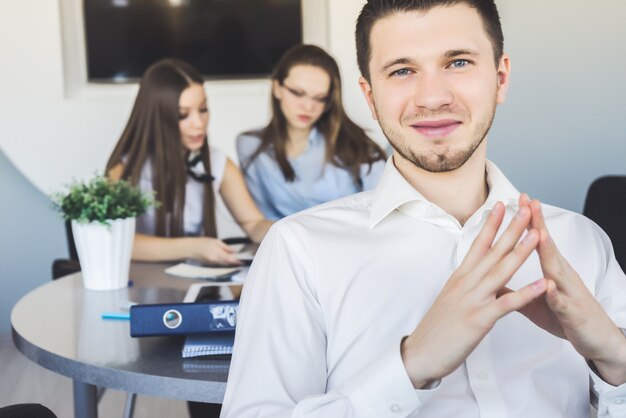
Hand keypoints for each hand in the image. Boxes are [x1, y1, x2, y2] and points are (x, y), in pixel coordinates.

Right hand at [190, 237, 242, 265]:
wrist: (190, 248)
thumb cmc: (201, 243)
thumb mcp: (215, 241)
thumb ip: (225, 247)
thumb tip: (233, 251)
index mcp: (216, 253)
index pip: (229, 259)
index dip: (236, 261)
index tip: (241, 262)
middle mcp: (215, 260)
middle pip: (227, 262)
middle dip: (233, 262)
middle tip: (239, 260)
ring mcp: (212, 263)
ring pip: (223, 263)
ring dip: (228, 262)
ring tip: (233, 259)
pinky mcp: (210, 264)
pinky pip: (219, 263)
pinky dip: (223, 261)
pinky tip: (224, 258)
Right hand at [401, 202, 545, 387]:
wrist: (421, 352)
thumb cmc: (436, 328)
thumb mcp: (451, 298)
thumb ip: (466, 284)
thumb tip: (477, 274)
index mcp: (460, 277)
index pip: (478, 244)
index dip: (491, 223)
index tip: (501, 204)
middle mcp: (467, 283)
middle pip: (493, 251)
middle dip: (511, 229)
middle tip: (526, 208)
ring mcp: (473, 300)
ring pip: (501, 271)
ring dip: (521, 252)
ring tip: (537, 235)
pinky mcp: (479, 319)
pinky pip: (507, 304)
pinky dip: (526, 293)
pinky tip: (542, 284)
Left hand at [514, 195, 625, 384]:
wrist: (597, 341)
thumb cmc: (565, 318)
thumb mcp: (535, 301)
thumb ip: (515, 288)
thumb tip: (492, 279)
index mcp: (552, 271)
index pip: (538, 241)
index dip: (528, 221)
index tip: (518, 200)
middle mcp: (562, 277)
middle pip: (548, 246)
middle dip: (538, 225)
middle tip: (529, 202)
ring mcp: (569, 293)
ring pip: (557, 270)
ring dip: (548, 252)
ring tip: (538, 234)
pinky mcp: (573, 314)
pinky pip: (563, 303)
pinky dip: (555, 294)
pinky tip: (548, 285)